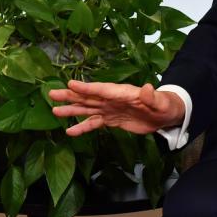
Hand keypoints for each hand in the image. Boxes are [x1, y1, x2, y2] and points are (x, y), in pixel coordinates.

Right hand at [48, 80, 185, 136]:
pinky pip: (94, 123)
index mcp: (121, 93)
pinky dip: (82, 127)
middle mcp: (112, 100)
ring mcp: (109, 110)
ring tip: (54, 111)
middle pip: (88, 97)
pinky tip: (69, 132)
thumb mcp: (160, 102)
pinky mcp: (111, 120)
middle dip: (70, 96)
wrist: (165, 115)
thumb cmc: (164, 105)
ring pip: (87, 109)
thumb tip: (147, 88)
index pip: (101, 90)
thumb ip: (152, 97)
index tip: (70, 84)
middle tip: (52, 93)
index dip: (86, 88)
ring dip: (71, 110)